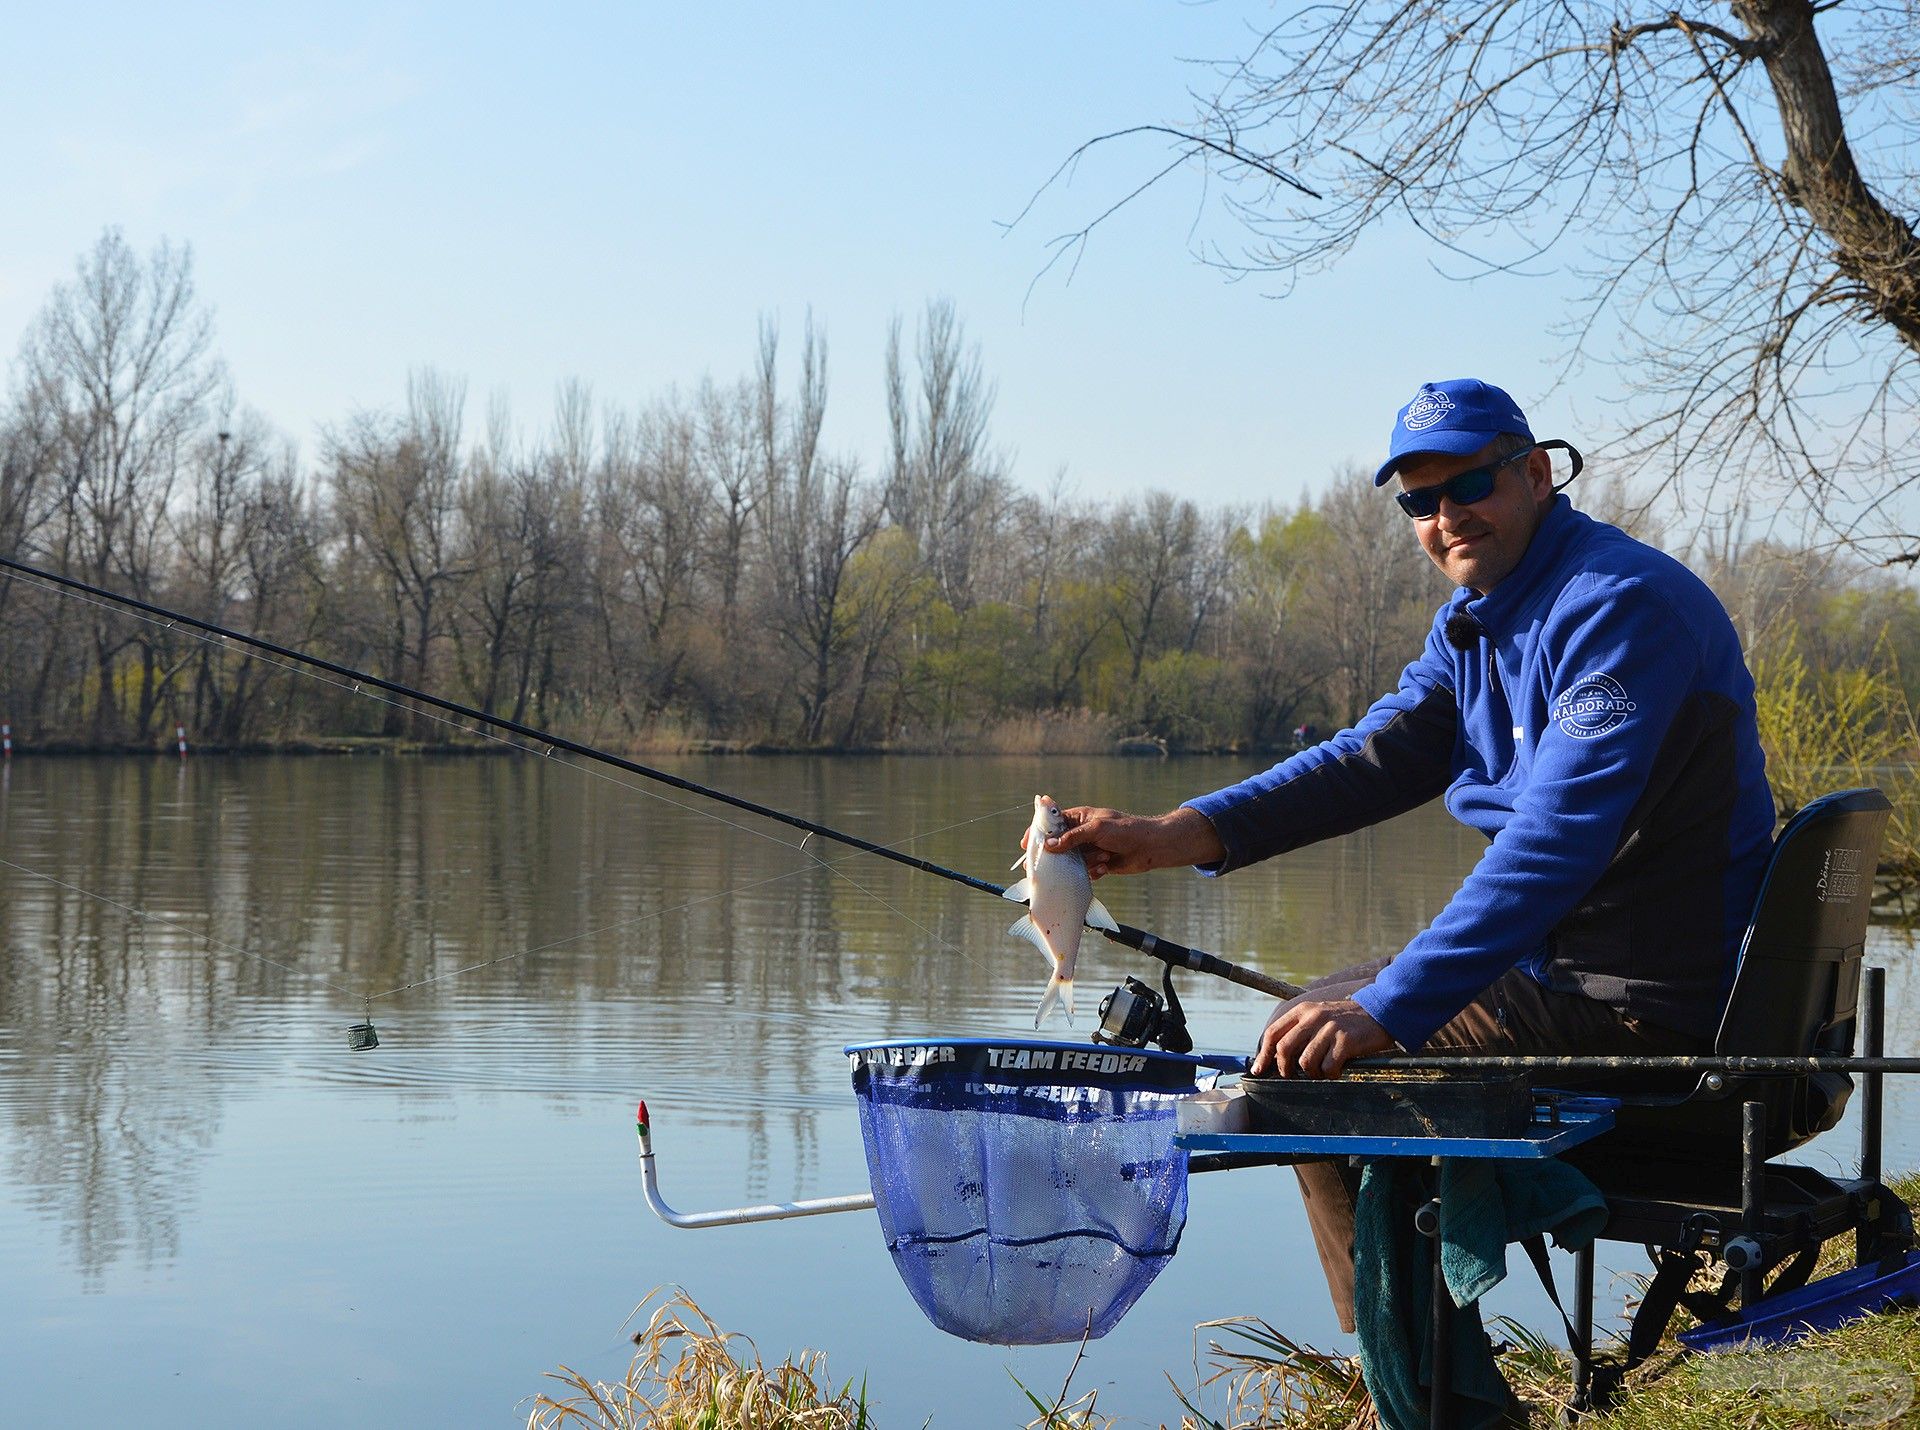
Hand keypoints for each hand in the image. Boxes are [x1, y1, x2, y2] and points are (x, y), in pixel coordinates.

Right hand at [1036, 805, 1225, 878]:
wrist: (1151, 847)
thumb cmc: (1125, 830)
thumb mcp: (1096, 829)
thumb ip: (1071, 838)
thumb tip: (1048, 845)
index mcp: (1080, 817)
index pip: (1052, 822)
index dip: (1038, 832)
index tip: (1027, 844)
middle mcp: (1082, 834)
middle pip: (1059, 846)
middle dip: (1059, 856)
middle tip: (1049, 866)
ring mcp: (1089, 849)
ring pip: (1073, 862)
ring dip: (1087, 863)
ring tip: (1104, 857)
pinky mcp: (1098, 864)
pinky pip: (1086, 872)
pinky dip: (1095, 871)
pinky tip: (1107, 867)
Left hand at [1252, 998, 1394, 1078]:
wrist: (1380, 1013)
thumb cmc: (1346, 1021)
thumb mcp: (1319, 1016)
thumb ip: (1299, 1031)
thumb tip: (1277, 1057)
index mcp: (1303, 1010)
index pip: (1273, 1033)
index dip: (1263, 1054)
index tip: (1259, 1070)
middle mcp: (1313, 1017)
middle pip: (1284, 1049)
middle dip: (1284, 1069)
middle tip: (1291, 1077)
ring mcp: (1329, 1028)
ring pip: (1305, 1062)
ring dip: (1311, 1074)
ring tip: (1321, 1072)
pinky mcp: (1345, 1041)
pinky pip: (1327, 1067)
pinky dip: (1330, 1075)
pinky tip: (1337, 1071)